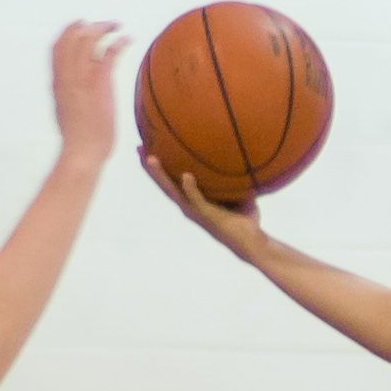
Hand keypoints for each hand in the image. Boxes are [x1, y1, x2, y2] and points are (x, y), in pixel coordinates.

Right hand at [47, 20, 124, 164]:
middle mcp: (66, 75)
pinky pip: (109, 53)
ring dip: (104, 28)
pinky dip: (119, 42)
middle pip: (72, 37)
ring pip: (88, 39)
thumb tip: (75, 92)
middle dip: (87, 25)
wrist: (81, 151)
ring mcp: (82, 77)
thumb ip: (69, 95)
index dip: (69, 33)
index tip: (80, 27)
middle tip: (103, 24)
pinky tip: (127, 39)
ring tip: (117, 25)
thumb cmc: (78, 140)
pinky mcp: (99, 82)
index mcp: (57, 82)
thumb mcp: (67, 111)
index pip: (57, 48)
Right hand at [136, 145, 264, 253]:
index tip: (146, 149)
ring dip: (161, 176)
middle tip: (138, 148)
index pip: (170, 181)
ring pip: (173, 191)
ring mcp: (196, 212)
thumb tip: (238, 150)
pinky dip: (190, 189)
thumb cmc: (245, 218)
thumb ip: (232, 175)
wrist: (252, 242)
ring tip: (151, 159)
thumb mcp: (236, 191)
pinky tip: (186, 176)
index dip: (157, 168)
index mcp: (191, 201)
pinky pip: (196, 200)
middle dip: (150, 168)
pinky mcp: (207, 216)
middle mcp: (188, 207)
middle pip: (164, 184)